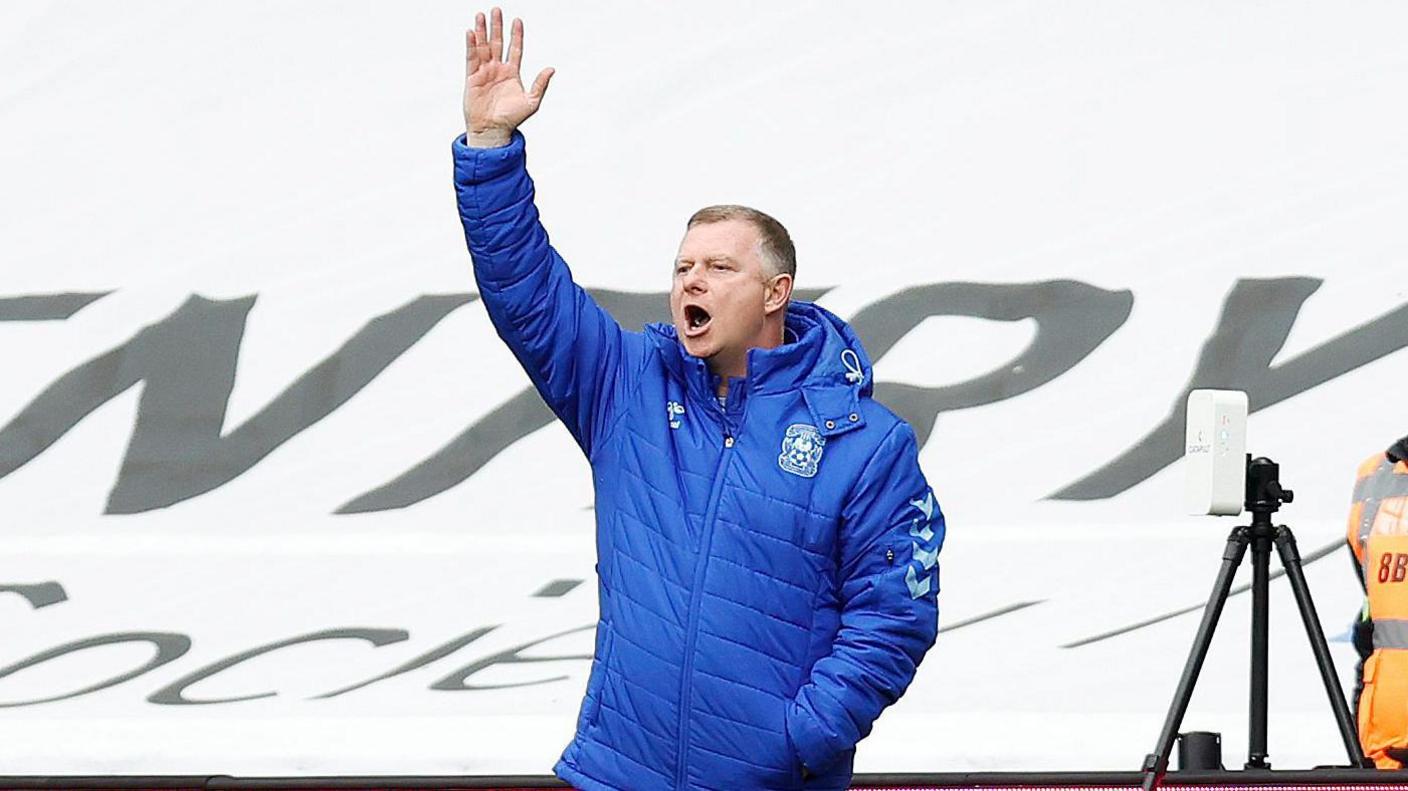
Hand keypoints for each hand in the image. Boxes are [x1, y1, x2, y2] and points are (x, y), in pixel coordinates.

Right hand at [463, 7, 553, 147]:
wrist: (493, 131)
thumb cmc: (512, 119)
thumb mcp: (532, 102)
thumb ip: (540, 84)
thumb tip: (551, 68)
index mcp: (512, 73)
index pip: (515, 49)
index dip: (516, 35)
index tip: (517, 21)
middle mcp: (497, 69)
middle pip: (497, 43)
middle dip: (497, 27)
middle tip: (497, 10)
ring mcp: (484, 72)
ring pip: (483, 47)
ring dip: (482, 31)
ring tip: (482, 15)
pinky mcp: (472, 77)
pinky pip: (471, 58)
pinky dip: (471, 45)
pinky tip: (472, 33)